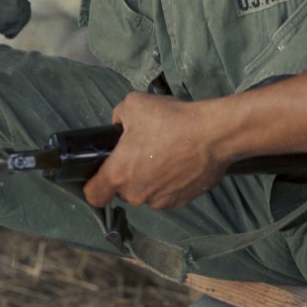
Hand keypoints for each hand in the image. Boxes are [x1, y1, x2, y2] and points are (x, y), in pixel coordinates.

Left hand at [83, 92, 227, 209]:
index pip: (93, 195)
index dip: (94, 185)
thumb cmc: (170, 120)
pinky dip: (171, 183)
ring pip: (147, 193)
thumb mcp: (133, 104)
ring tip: (166, 155)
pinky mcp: (182, 201)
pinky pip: (168, 194)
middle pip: (124, 191)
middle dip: (129, 175)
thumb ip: (118, 116)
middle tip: (143, 151)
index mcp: (119, 174)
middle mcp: (137, 194)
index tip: (102, 175)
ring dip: (151, 180)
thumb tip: (119, 124)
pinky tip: (180, 163)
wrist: (213, 134)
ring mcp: (161, 201)